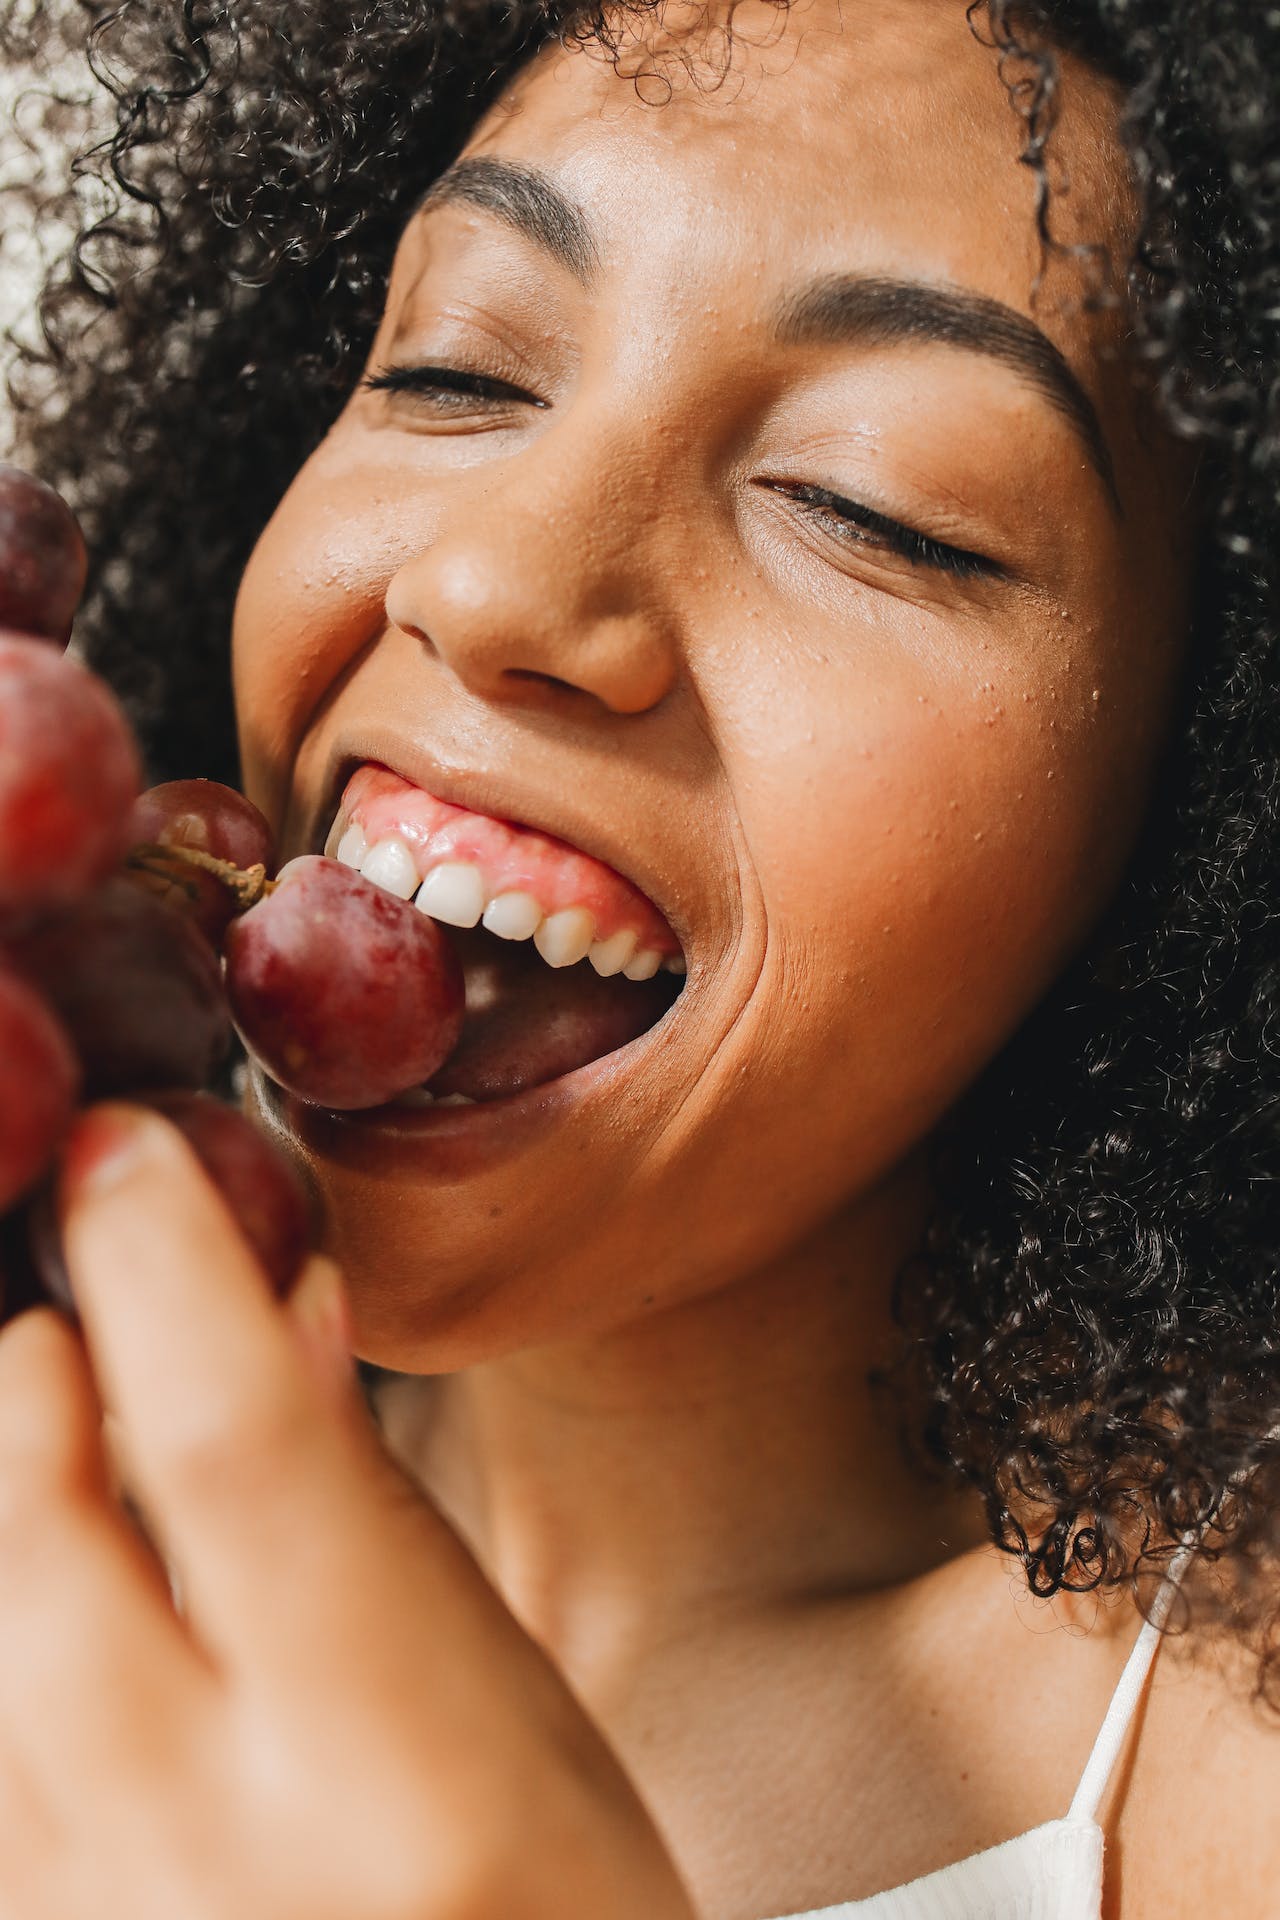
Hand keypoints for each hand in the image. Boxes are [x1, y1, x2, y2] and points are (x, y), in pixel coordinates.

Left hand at [0, 1105, 696, 1919]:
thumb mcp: (515, 1708)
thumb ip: (371, 1510)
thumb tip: (275, 1308)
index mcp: (402, 1774)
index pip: (235, 1452)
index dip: (164, 1268)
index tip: (122, 1153)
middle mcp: (213, 1870)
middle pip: (30, 1552)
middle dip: (24, 1392)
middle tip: (63, 1324)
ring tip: (48, 1440)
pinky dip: (7, 1633)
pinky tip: (53, 1588)